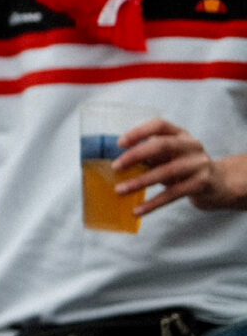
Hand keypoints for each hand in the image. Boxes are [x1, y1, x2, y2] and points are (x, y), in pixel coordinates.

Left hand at [114, 119, 246, 213]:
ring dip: (140, 182)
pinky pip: (173, 194)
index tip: (120, 143)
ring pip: (167, 172)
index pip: (159, 125)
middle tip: (116, 167)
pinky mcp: (202, 183)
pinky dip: (153, 203)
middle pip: (162, 145)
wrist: (219, 184)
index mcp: (180, 134)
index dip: (139, 132)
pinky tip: (138, 210)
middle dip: (136, 155)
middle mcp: (192, 145)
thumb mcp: (169, 156)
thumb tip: (118, 165)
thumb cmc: (183, 168)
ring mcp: (199, 164)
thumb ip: (150, 156)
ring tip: (120, 190)